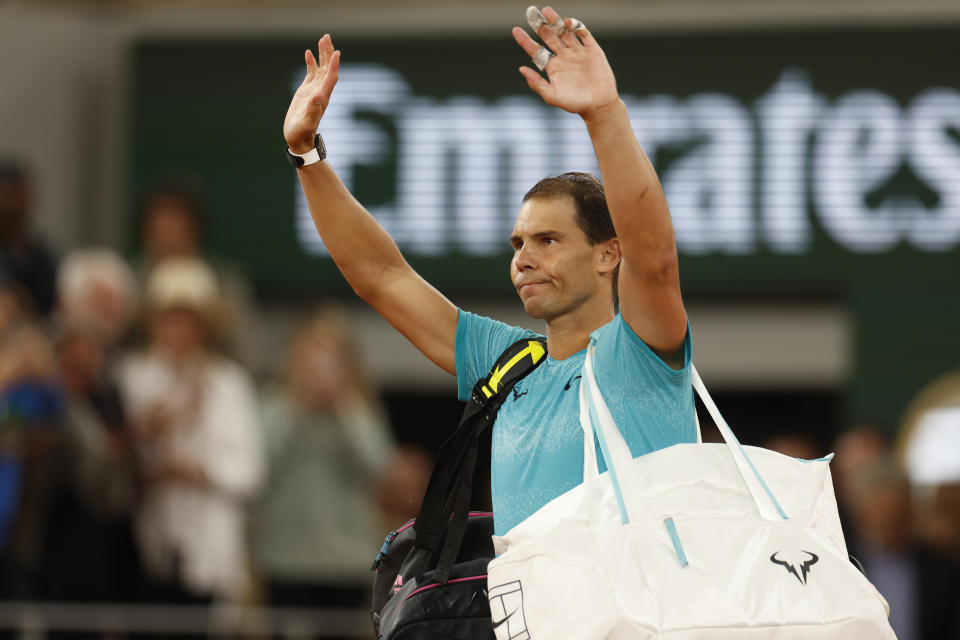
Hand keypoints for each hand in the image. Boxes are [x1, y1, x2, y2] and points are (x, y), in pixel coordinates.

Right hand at [283, 34, 340, 153]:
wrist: (298, 139)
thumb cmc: (301, 133)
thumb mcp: (306, 122)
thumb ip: (312, 110)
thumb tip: (318, 96)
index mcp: (322, 97)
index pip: (331, 77)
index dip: (334, 65)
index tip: (337, 52)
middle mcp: (321, 91)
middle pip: (328, 68)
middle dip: (328, 53)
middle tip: (327, 37)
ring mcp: (314, 90)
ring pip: (321, 68)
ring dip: (322, 54)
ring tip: (322, 39)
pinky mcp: (306, 90)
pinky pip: (311, 73)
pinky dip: (311, 62)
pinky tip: (308, 53)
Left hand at [512, 6, 618, 119]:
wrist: (599, 105)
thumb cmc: (574, 104)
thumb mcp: (552, 96)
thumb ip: (537, 83)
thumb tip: (521, 69)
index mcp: (552, 67)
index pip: (536, 50)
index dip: (525, 40)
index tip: (515, 30)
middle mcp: (563, 57)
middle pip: (548, 36)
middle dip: (540, 24)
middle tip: (531, 12)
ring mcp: (578, 52)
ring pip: (564, 32)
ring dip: (555, 21)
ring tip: (546, 11)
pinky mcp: (592, 50)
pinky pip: (583, 34)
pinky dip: (576, 26)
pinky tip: (568, 23)